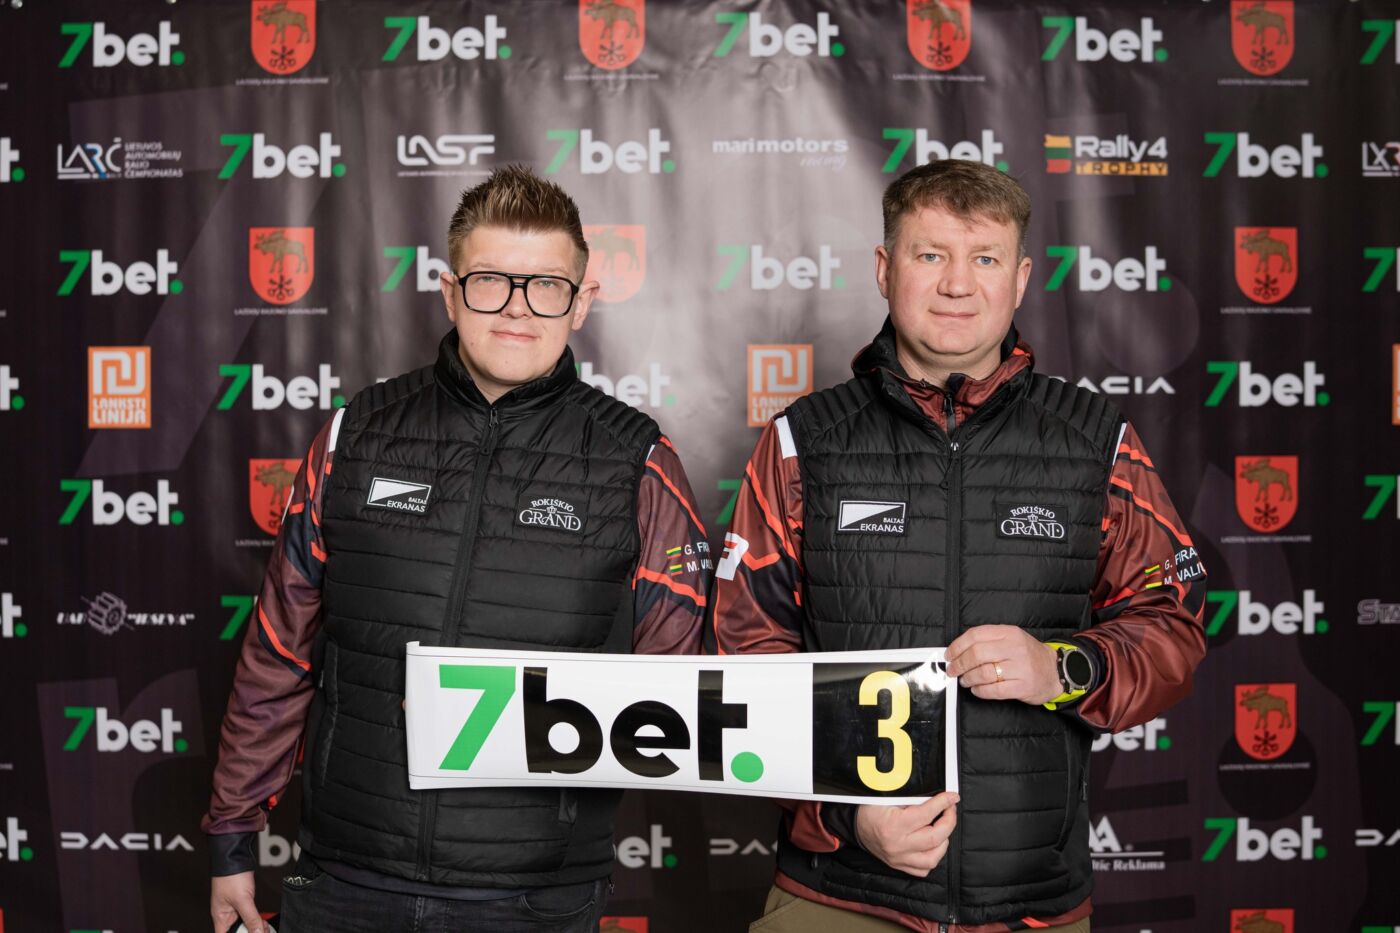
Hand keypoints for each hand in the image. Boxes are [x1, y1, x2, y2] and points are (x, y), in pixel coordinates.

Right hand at [211, 872, 262, 932]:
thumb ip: (250, 917)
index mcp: (220, 917)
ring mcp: (235, 907)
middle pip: (236, 931)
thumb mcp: (242, 900)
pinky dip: (257, 919)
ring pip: (245, 924)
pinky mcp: (243, 901)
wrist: (235, 857)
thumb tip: (257, 932)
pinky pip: (250, 915)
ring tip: (264, 928)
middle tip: (260, 931)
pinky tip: (264, 922)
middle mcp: (226, 914)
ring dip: (255, 927)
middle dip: (249, 932)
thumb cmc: (230, 876)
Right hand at [853, 791, 958, 876]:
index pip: (926, 814)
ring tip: (942, 828)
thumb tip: (936, 797)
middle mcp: (898, 846)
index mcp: (893, 825)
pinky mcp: (900, 866)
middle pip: (935, 837)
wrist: (855, 826)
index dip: (943, 803)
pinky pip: (923, 869)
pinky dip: (933, 857)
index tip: (952, 796)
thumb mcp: (887, 797)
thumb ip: (912, 799)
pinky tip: (933, 844)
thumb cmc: (871, 809)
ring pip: (933, 858)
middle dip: (949, 821)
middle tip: (950, 809)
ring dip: (944, 841)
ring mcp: (899, 859)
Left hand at [946, 624, 1061, 704]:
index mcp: (1009, 633)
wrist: (1056, 671)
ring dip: (968, 678)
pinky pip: (994, 690)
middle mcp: (1015, 648)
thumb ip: (988, 641)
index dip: (957, 646)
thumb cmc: (1029, 655)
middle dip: (959, 664)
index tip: (949, 655)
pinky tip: (977, 689)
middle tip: (953, 670)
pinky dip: (980, 691)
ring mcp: (1020, 668)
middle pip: (976, 654)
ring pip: (983, 673)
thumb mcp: (1012, 638)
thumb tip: (958, 650)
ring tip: (965, 680)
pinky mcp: (1023, 686)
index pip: (976, 635)